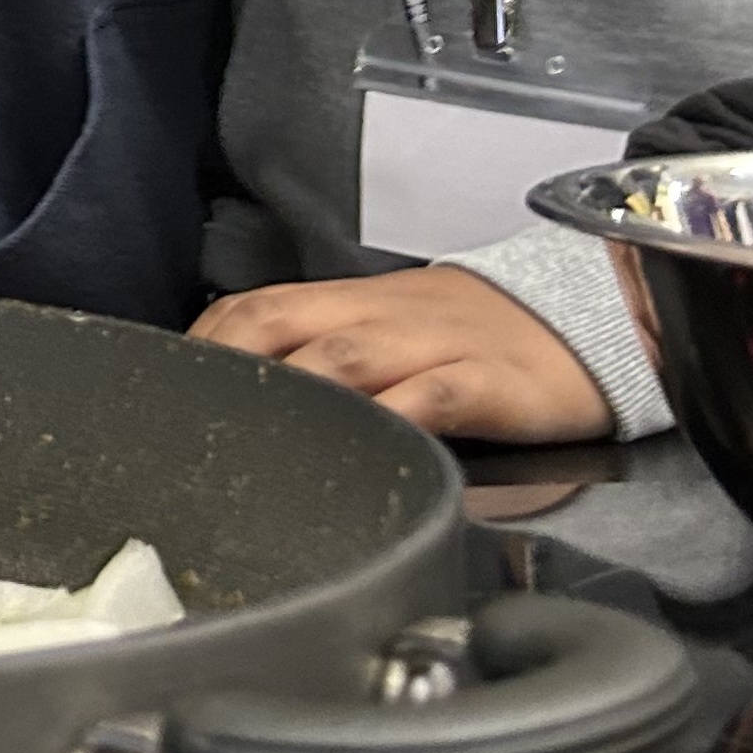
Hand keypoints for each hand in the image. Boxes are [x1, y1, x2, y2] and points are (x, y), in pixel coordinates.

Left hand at [190, 266, 616, 440]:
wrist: (590, 317)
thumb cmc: (477, 338)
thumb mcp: (390, 332)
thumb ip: (323, 357)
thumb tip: (244, 399)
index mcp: (347, 306)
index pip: (252, 309)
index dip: (202, 345)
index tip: (162, 390)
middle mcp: (379, 318)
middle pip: (278, 326)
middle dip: (224, 369)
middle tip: (186, 420)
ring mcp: (435, 348)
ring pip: (346, 358)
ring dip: (293, 394)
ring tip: (251, 439)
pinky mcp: (492, 383)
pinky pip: (438, 395)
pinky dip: (398, 418)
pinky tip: (369, 447)